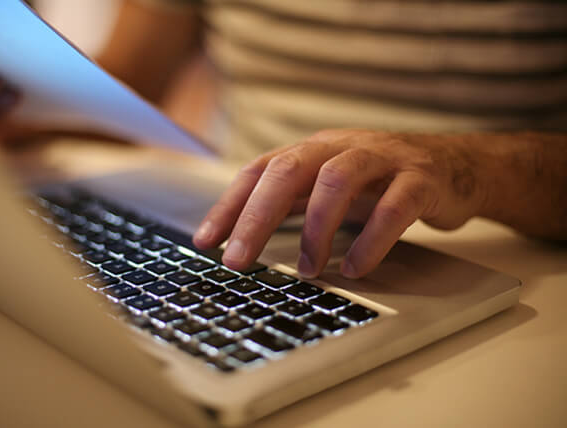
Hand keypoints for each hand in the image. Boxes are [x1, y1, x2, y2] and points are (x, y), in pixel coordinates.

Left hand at [193, 129, 488, 277]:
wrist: (455, 167)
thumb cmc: (380, 183)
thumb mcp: (330, 187)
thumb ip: (294, 202)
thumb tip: (244, 239)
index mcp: (313, 149)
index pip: (259, 170)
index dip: (229, 204)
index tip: (205, 242)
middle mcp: (341, 146)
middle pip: (288, 171)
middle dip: (256, 217)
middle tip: (238, 260)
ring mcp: (382, 158)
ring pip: (337, 181)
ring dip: (316, 230)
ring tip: (309, 270)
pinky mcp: (420, 178)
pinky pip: (392, 207)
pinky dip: (371, 240)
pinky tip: (357, 267)